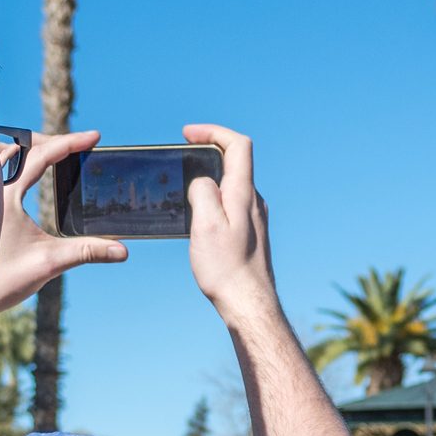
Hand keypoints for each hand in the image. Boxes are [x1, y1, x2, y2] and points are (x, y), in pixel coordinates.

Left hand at [0, 129, 127, 328]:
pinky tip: (22, 171)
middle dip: (49, 138)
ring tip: (51, 150)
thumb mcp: (49, 263)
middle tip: (75, 144)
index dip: (70, 143)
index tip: (94, 137)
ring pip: (0, 151)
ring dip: (26, 146)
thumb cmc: (3, 281)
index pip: (40, 155)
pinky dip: (10, 159)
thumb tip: (123, 250)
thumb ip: (87, 251)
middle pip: (20, 143)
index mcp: (5, 195)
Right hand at [183, 123, 279, 326]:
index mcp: (243, 194)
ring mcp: (254, 217)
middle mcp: (253, 201)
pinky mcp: (250, 232)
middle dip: (207, 150)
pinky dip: (214, 197)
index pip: (238, 144)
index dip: (213, 131)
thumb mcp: (205, 224)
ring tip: (183, 187)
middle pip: (235, 160)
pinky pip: (231, 203)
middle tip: (181, 155)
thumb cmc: (226, 268)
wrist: (249, 303)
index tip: (188, 134)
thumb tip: (202, 181)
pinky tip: (197, 216)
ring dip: (209, 176)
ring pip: (232, 184)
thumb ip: (202, 192)